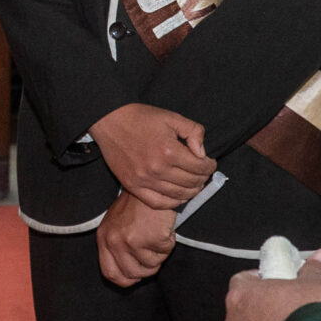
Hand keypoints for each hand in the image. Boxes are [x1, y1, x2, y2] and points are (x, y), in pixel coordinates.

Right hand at [88, 103, 216, 208]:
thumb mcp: (172, 117)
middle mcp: (157, 169)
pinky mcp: (132, 186)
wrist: (110, 121)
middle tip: (203, 173)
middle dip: (203, 178)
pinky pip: (158, 203)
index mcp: (169, 151)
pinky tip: (179, 196)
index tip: (210, 163)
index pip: (200, 167)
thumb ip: (193, 132)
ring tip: (194, 184)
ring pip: (178, 195)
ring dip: (191, 191)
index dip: (210, 166)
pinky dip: (172, 203)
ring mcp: (144, 180)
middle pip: (191, 182)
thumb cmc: (141, 118)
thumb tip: (202, 153)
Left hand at [96, 191, 178, 286]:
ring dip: (159, 254)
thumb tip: (129, 273)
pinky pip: (164, 253)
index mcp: (104, 238)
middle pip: (132, 275)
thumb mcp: (117, 224)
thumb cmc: (138, 204)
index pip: (110, 274)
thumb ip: (117, 246)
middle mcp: (114, 242)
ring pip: (151, 266)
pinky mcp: (149, 238)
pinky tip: (163, 228)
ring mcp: (131, 241)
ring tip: (156, 234)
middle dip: (147, 270)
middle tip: (153, 254)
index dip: (126, 278)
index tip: (136, 274)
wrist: (152, 184)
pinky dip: (168, 243)